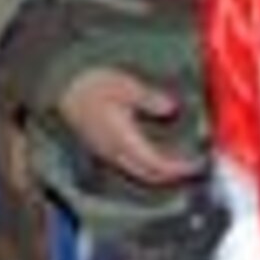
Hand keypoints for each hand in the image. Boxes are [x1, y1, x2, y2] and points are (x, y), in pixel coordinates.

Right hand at [56, 67, 203, 185]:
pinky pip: (129, 165)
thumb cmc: (92, 84)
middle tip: (196, 166)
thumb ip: (149, 98)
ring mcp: (106, 153)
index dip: (180, 169)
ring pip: (138, 172)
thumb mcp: (125, 86)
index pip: (156, 165)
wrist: (61, 87)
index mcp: (122, 141)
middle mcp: (114, 153)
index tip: (199, 164)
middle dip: (174, 175)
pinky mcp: (101, 148)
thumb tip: (171, 109)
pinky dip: (148, 165)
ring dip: (161, 172)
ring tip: (181, 163)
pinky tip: (157, 154)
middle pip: (149, 175)